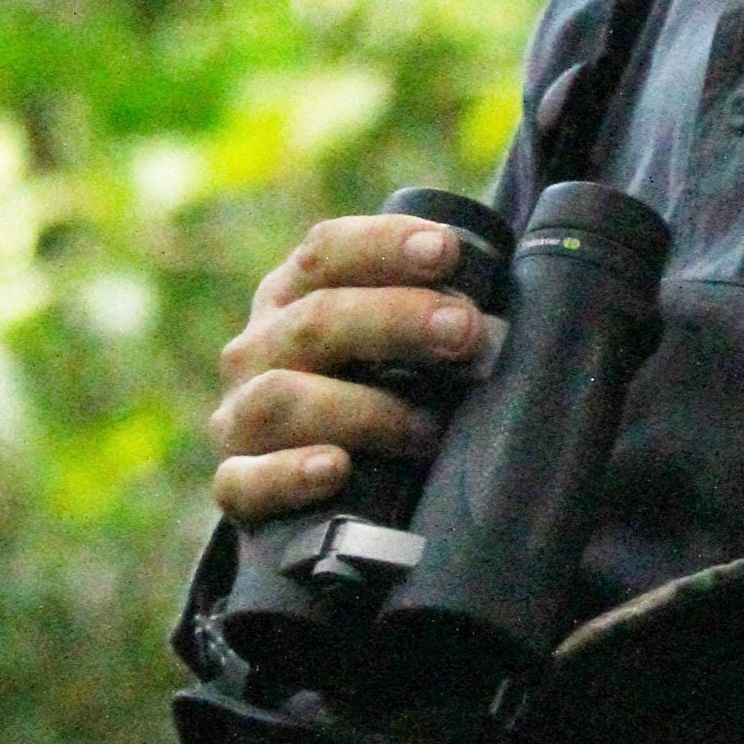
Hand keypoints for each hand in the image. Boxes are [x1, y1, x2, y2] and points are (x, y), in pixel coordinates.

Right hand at [209, 211, 504, 525]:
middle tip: (464, 332)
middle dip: (396, 320)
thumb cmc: (379, 401)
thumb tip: (507, 326)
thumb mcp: (396, 350)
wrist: (314, 496)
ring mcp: (240, 419)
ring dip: (363, 408)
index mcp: (296, 297)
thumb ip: (436, 325)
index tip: (447, 252)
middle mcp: (259, 349)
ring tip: (428, 428)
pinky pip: (246, 481)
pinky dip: (289, 475)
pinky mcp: (236, 486)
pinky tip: (335, 469)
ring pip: (281, 397)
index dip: (385, 246)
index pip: (327, 253)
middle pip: (315, 319)